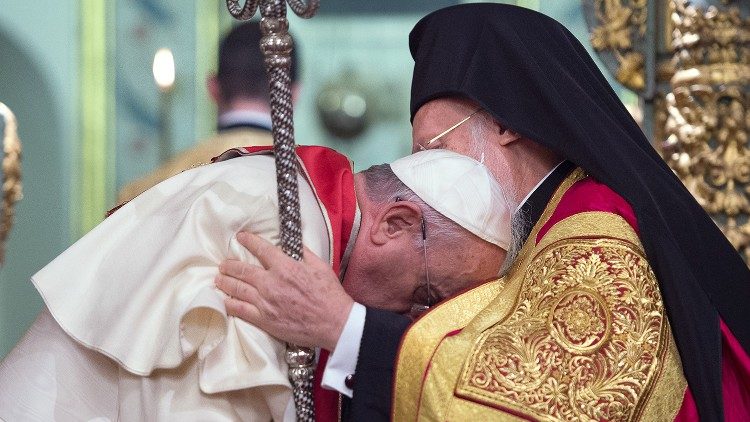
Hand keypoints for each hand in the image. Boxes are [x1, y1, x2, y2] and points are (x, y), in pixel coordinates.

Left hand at [215, 231, 353, 350]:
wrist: (334, 323)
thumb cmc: (329, 294)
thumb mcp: (320, 265)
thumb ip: (303, 252)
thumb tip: (291, 241)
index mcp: (285, 267)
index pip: (260, 249)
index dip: (248, 240)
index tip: (240, 237)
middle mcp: (271, 283)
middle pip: (242, 270)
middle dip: (230, 265)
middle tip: (223, 264)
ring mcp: (265, 302)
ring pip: (237, 289)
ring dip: (225, 282)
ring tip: (219, 278)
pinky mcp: (264, 320)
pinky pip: (240, 310)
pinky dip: (229, 304)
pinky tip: (223, 300)